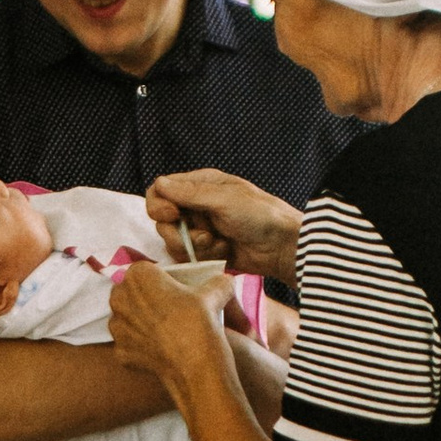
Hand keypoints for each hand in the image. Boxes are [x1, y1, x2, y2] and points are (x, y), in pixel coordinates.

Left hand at [108, 258, 231, 384]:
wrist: (194, 366)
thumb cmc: (199, 323)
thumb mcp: (214, 294)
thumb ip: (218, 283)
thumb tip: (225, 282)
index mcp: (138, 276)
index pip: (147, 271)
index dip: (161, 279)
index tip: (174, 290)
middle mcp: (120, 298)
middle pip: (133, 293)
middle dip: (147, 299)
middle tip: (170, 310)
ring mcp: (117, 327)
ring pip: (128, 318)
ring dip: (142, 322)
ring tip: (166, 330)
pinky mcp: (120, 351)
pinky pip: (130, 344)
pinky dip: (143, 347)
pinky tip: (161, 349)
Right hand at [144, 170, 301, 285]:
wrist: (282, 247)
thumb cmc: (259, 214)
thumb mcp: (224, 199)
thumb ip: (190, 193)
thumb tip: (159, 183)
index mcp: (201, 185)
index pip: (161, 191)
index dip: (159, 205)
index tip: (172, 215)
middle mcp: (196, 206)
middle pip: (163, 221)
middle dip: (180, 233)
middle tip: (204, 236)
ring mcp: (200, 230)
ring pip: (174, 242)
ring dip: (195, 246)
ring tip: (219, 244)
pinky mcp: (206, 251)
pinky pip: (187, 257)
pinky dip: (204, 257)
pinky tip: (225, 252)